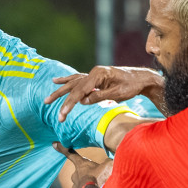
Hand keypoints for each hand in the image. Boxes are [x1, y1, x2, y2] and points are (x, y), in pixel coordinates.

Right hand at [44, 66, 161, 121]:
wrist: (141, 79)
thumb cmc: (131, 86)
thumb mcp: (117, 94)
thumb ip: (99, 97)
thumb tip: (82, 101)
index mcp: (98, 74)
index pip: (80, 90)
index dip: (70, 103)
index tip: (62, 114)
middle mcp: (94, 72)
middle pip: (73, 86)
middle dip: (61, 98)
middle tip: (47, 106)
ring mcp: (94, 74)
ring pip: (73, 83)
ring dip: (60, 91)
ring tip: (47, 99)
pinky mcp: (95, 78)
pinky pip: (78, 80)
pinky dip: (67, 81)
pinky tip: (56, 81)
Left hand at [53, 144, 110, 187]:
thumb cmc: (100, 180)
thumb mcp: (108, 166)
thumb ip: (107, 162)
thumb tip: (109, 162)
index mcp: (81, 165)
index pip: (71, 154)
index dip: (63, 149)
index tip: (54, 144)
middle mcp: (75, 175)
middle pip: (79, 173)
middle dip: (87, 174)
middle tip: (97, 178)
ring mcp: (75, 187)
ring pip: (81, 185)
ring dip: (88, 186)